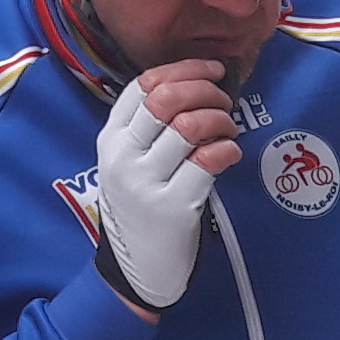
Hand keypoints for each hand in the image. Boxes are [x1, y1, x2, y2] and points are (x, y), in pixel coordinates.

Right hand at [87, 61, 244, 310]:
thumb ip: (149, 128)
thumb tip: (196, 85)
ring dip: (220, 120)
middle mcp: (123, 157)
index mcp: (110, 139)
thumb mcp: (129, 163)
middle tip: (224, 102)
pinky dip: (227, 150)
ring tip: (227, 131)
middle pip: (166, 99)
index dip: (184, 69)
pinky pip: (208, 161)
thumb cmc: (142, 207)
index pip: (143, 85)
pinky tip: (229, 155)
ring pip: (189, 126)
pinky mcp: (172, 207)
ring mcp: (145, 183)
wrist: (138, 269)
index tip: (212, 71)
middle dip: (204, 90)